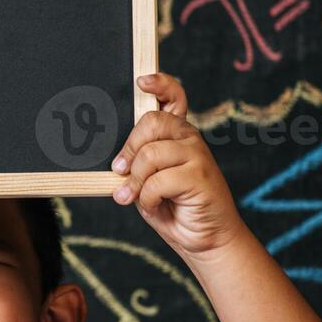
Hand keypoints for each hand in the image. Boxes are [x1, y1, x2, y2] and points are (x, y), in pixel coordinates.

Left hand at [110, 73, 246, 258]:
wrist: (204, 239)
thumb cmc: (173, 207)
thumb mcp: (148, 181)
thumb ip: (137, 164)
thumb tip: (116, 163)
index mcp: (177, 134)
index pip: (174, 97)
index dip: (160, 85)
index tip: (142, 82)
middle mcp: (190, 138)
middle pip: (151, 122)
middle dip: (129, 150)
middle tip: (119, 172)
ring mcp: (198, 155)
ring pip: (150, 155)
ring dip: (136, 182)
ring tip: (136, 198)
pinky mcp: (201, 176)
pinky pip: (158, 180)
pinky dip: (147, 199)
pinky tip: (156, 207)